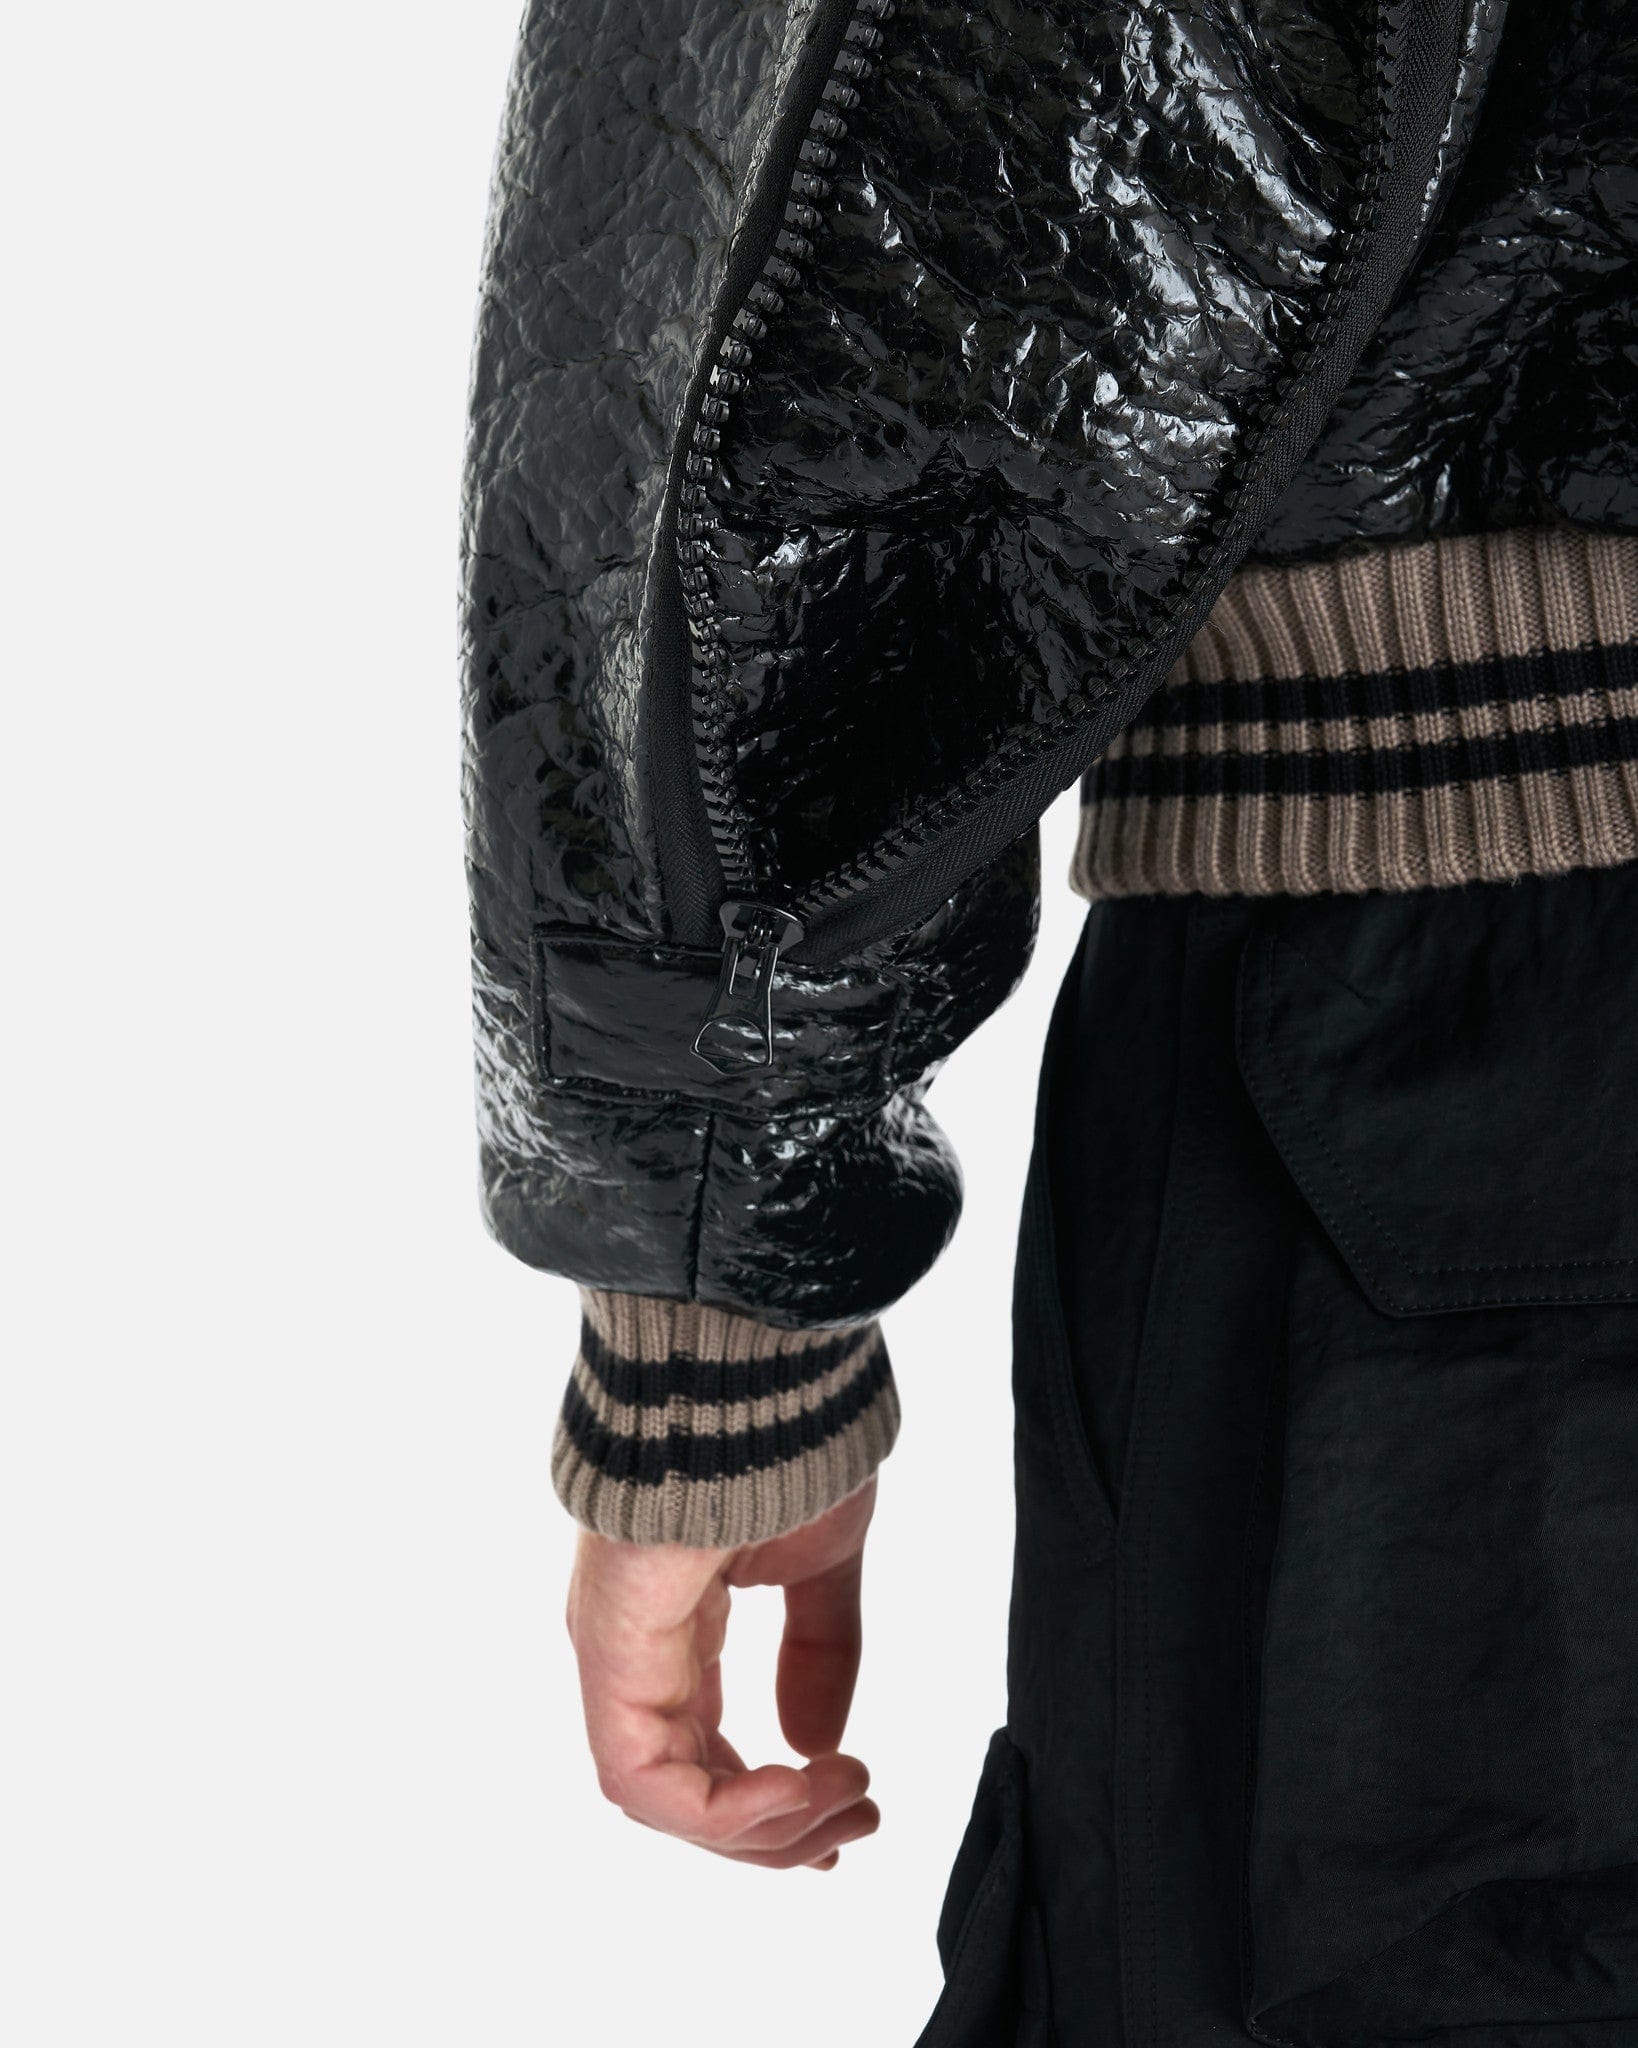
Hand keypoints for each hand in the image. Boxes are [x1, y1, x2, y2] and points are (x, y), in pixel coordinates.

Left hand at [566, 1479, 880, 1869]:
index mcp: (675, 1629)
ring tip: (845, 1800)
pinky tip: (796, 1786)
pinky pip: (641, 1774)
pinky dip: (720, 1811)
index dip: (776, 1805)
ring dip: (763, 1828)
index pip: (703, 1753)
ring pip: (661, 1797)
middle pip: (686, 1790)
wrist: (749, 1368)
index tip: (856, 1804)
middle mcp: (635, 1651)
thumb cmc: (779, 1440)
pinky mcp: (611, 1648)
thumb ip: (820, 1653)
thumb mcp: (820, 1561)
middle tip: (862, 1821)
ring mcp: (616, 1651)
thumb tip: (817, 1745)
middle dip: (780, 1831)